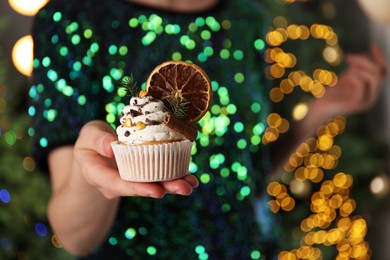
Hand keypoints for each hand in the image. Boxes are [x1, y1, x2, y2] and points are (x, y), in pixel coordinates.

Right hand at [73, 120, 198, 198]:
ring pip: (152, 184)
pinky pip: (157, 177)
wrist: (95, 149)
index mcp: (98, 175)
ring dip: (173, 185)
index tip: (156, 191)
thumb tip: (111, 148)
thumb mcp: (89, 134)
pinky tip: (190, 178)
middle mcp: (116, 184)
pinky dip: (174, 176)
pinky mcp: (142, 175)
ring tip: (191, 184)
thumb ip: (97, 140)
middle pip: (140, 188)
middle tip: (184, 188)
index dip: (138, 188)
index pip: (118, 184)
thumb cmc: (91, 140)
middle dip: (164, 188)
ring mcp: (130, 181)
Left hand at [315, 44, 386, 116]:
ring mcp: (365, 102)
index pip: (383, 72)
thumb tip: (365, 54)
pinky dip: (351, 78)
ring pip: (373, 78)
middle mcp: (372, 97)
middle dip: (364, 61)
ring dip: (357, 70)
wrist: (319, 109)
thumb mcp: (346, 78)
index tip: (372, 45)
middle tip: (348, 58)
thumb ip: (356, 68)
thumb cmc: (332, 94)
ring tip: (345, 73)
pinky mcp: (356, 104)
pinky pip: (360, 84)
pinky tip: (342, 81)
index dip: (380, 58)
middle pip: (379, 73)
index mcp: (372, 91)